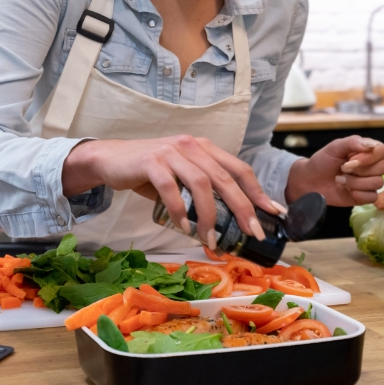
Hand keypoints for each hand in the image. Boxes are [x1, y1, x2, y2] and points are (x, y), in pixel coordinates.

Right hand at [62, 134, 286, 243]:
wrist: (110, 159)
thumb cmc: (149, 172)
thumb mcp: (181, 177)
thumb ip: (202, 191)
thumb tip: (229, 224)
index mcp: (204, 148)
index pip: (239, 169)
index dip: (258, 192)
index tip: (273, 214)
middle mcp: (191, 145)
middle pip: (226, 178)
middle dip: (243, 208)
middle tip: (251, 234)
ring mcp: (171, 151)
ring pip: (201, 184)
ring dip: (210, 216)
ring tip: (211, 239)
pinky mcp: (151, 161)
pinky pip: (170, 188)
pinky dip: (180, 211)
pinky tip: (184, 227)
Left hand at [284, 135, 383, 205]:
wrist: (310, 181)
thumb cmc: (322, 162)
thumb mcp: (335, 147)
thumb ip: (353, 142)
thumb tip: (371, 145)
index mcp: (366, 151)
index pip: (382, 150)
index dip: (369, 157)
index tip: (350, 159)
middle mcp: (371, 166)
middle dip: (361, 170)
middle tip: (343, 169)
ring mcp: (369, 181)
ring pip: (378, 183)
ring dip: (355, 182)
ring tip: (340, 179)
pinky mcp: (365, 196)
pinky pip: (372, 197)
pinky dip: (357, 194)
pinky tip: (346, 190)